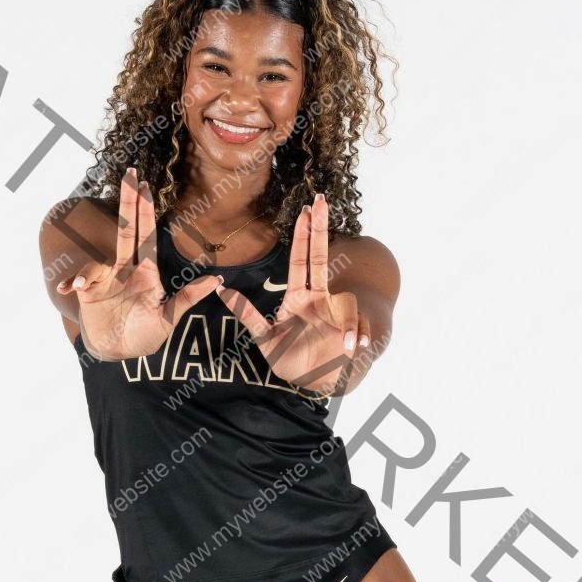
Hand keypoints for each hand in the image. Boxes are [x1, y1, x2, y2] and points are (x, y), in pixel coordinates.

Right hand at [57, 168, 220, 359]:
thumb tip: (217, 281)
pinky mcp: (89, 292)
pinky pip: (83, 281)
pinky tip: (71, 289)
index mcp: (147, 273)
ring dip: (90, 271)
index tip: (145, 187)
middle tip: (130, 173)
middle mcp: (126, 270)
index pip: (146, 237)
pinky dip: (76, 282)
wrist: (119, 353)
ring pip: (99, 261)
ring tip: (81, 287)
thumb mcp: (169, 318)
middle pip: (126, 232)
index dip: (145, 212)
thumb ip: (187, 298)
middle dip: (127, 203)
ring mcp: (106, 279)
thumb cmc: (146, 335)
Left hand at [215, 195, 369, 392]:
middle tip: (320, 200)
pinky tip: (355, 347)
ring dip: (348, 321)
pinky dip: (358, 335)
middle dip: (321, 230)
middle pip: (321, 259)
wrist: (313, 381)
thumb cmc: (289, 359)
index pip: (302, 260)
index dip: (304, 235)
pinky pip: (359, 327)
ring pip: (346, 301)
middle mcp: (320, 299)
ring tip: (347, 343)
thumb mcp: (265, 338)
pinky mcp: (352, 331)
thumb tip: (222, 290)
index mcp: (299, 297)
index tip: (306, 210)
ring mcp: (337, 312)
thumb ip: (248, 315)